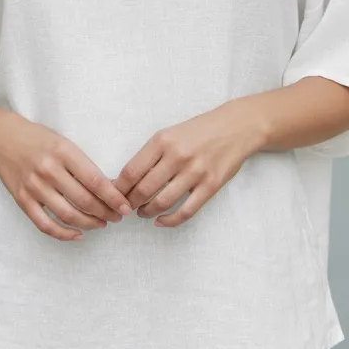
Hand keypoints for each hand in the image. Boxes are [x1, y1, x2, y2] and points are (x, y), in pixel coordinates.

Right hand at [0, 113, 133, 241]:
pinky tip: (77, 234)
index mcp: (64, 152)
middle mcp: (49, 170)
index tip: (125, 207)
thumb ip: (83, 164)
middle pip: (84, 200)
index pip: (95, 180)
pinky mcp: (22, 199)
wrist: (3, 139)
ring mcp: (34, 186)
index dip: (113, 197)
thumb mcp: (65, 143)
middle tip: (117, 217)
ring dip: (89, 224)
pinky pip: (45, 224)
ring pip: (67, 215)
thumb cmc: (39, 139)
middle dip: (106, 212)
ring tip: (102, 223)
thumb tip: (109, 188)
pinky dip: (63, 234)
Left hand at [111, 102, 261, 227]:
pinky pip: (186, 211)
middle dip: (130, 203)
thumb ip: (151, 155)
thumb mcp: (170, 134)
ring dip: (147, 212)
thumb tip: (126, 179)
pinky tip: (161, 221)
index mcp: (163, 140)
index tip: (112, 196)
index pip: (132, 170)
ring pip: (163, 202)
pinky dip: (169, 221)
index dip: (119, 188)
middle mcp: (177, 156)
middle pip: (144, 189)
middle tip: (125, 208)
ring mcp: (195, 172)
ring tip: (143, 212)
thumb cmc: (198, 131)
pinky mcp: (211, 185)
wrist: (236, 127)